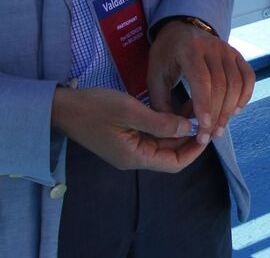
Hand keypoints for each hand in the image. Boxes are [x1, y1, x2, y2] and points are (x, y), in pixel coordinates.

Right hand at [51, 87, 204, 171]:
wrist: (62, 107)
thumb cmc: (95, 108)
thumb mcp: (130, 111)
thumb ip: (160, 123)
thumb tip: (188, 129)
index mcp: (135, 157)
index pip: (174, 164)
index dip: (194, 151)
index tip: (207, 132)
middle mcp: (134, 157)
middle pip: (170, 153)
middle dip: (188, 136)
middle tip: (204, 114)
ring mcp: (129, 148)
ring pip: (162, 143)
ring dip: (178, 128)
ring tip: (193, 106)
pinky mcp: (125, 137)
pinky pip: (151, 135)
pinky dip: (165, 124)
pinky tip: (174, 107)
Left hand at [148, 20, 255, 144]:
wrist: (181, 28)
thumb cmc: (166, 55)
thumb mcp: (155, 76)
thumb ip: (161, 103)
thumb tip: (175, 129)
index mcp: (188, 50)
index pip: (201, 80)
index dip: (204, 106)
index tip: (203, 129)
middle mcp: (212, 48)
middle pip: (221, 85)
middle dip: (217, 114)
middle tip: (209, 136)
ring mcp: (227, 50)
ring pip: (236, 83)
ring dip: (230, 110)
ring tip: (219, 129)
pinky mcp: (237, 54)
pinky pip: (248, 77)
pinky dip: (245, 96)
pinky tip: (235, 111)